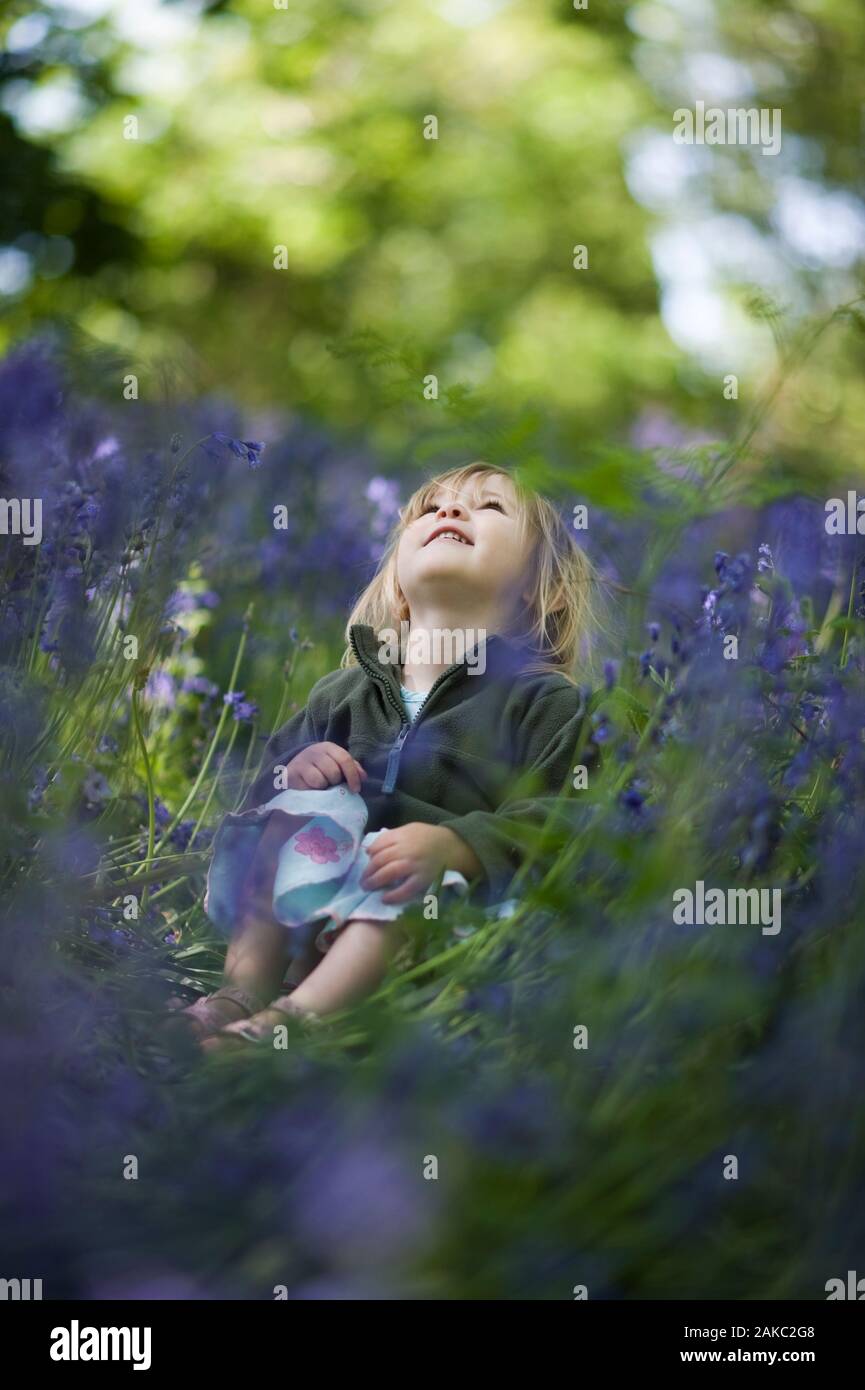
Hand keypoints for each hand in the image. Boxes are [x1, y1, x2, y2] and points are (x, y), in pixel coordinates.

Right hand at [282, 742, 366, 792]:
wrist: (294, 770)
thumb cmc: (321, 768)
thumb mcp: (336, 764)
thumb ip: (352, 769)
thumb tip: (363, 777)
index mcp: (329, 747)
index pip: (345, 759)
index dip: (352, 776)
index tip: (355, 789)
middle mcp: (315, 751)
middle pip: (334, 772)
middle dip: (335, 782)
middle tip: (331, 784)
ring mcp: (302, 761)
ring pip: (321, 781)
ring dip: (323, 787)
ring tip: (320, 785)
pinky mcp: (293, 773)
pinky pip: (308, 787)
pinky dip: (312, 791)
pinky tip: (310, 787)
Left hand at [359, 822, 482, 904]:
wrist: (453, 846)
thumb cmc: (429, 838)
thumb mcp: (410, 829)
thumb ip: (391, 837)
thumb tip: (370, 850)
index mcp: (402, 836)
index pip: (378, 846)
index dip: (369, 855)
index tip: (366, 861)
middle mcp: (406, 850)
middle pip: (380, 861)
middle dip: (368, 872)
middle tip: (362, 880)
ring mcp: (414, 865)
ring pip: (388, 873)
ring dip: (374, 882)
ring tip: (368, 887)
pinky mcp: (422, 880)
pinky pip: (405, 890)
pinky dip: (393, 895)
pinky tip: (385, 899)